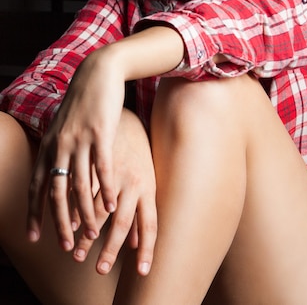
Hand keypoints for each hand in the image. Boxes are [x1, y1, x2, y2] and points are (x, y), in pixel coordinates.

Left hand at [27, 47, 125, 252]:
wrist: (98, 73)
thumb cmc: (84, 101)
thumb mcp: (64, 125)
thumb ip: (59, 148)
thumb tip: (58, 171)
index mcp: (49, 144)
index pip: (37, 185)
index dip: (34, 212)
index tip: (34, 237)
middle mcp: (59, 145)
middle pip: (56, 192)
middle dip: (59, 223)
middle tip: (65, 246)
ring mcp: (79, 139)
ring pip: (79, 185)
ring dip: (85, 214)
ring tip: (91, 235)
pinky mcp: (100, 133)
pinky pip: (102, 168)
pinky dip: (105, 190)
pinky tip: (111, 206)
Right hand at [73, 108, 156, 275]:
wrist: (126, 118)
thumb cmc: (138, 154)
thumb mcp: (146, 180)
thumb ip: (141, 211)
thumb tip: (138, 244)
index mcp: (148, 187)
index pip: (151, 224)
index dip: (148, 249)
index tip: (143, 272)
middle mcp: (132, 182)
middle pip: (123, 221)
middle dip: (111, 248)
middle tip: (99, 269)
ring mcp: (113, 173)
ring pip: (99, 208)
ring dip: (87, 233)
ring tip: (77, 253)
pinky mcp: (96, 165)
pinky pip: (86, 190)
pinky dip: (77, 209)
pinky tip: (70, 223)